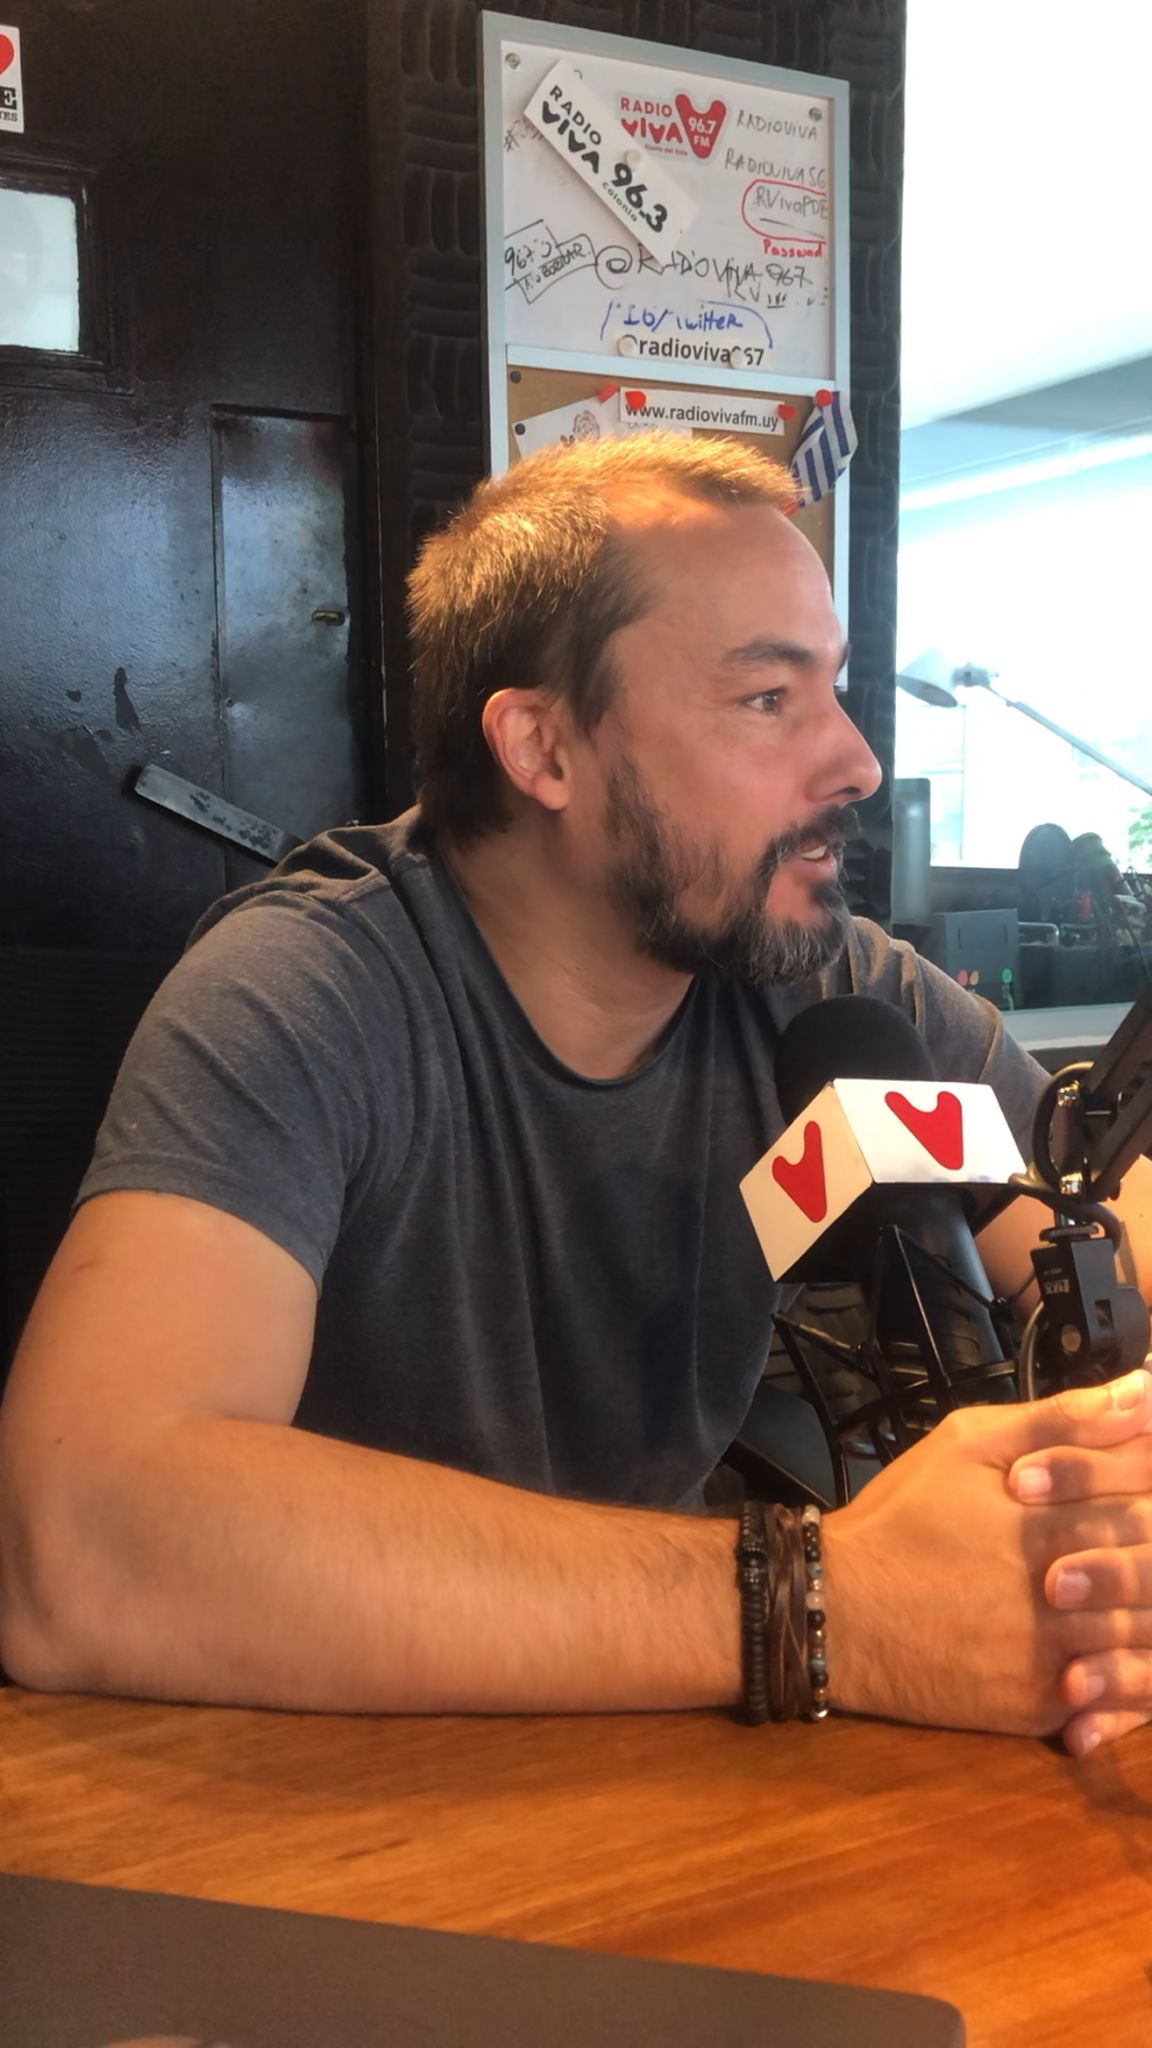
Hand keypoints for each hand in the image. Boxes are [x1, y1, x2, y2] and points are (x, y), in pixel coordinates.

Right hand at [822, 1369, 1151, 1742]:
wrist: (838, 1613)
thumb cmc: (902, 1518)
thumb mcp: (965, 1443)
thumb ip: (1058, 1418)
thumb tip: (1143, 1389)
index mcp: (1049, 1519)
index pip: (1147, 1498)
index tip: (1147, 1481)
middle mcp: (1062, 1589)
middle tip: (1144, 1536)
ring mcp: (1055, 1654)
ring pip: (1146, 1634)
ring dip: (1149, 1606)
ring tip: (1132, 1589)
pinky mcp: (1041, 1704)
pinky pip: (1115, 1695)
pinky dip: (1131, 1674)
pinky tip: (1117, 1646)